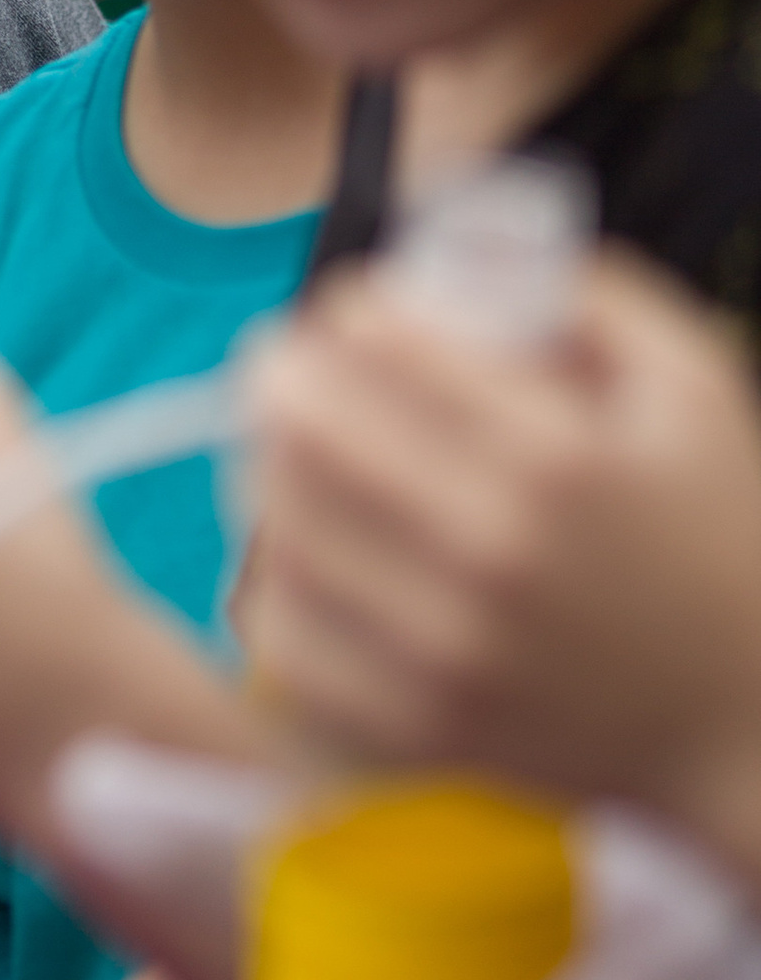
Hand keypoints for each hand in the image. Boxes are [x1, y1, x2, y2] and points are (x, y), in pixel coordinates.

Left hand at [243, 248, 760, 878]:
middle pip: (303, 425)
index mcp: (555, 460)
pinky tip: (305, 547)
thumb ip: (596, 297)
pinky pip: (284, 635)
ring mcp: (441, 653)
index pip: (381, 344)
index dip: (352, 307)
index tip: (357, 310)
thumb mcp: (697, 391)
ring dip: (267, 464)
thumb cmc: (722, 545)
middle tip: (293, 363)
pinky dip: (277, 578)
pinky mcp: (413, 728)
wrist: (746, 729)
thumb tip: (480, 250)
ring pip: (278, 521)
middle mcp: (487, 556)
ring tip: (291, 444)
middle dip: (285, 369)